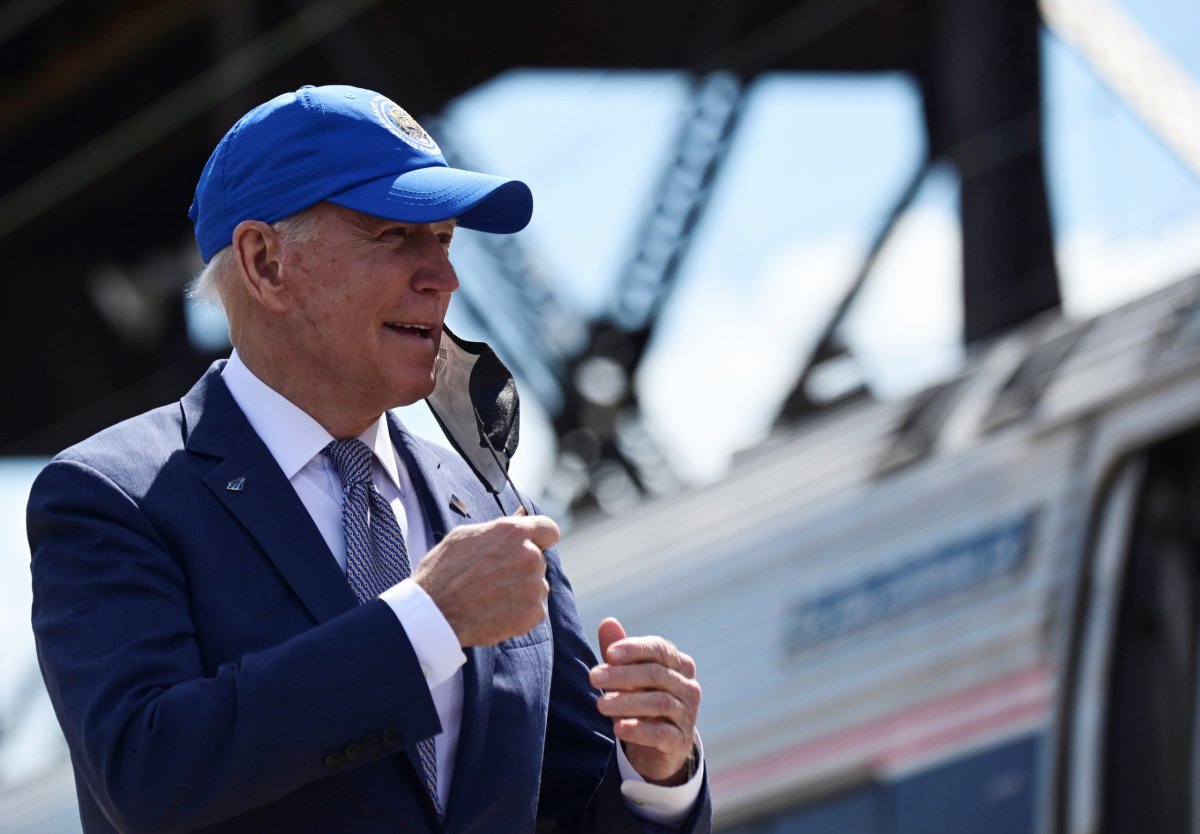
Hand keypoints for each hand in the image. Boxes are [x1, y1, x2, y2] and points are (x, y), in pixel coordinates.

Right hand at [413, 513, 558, 646]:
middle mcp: (530, 555)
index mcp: (514, 532)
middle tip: (494, 577)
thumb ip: (499, 527)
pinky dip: (521, 611)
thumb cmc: (442, 572)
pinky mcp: (534, 612)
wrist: (435, 614)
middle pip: (539, 558)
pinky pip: (535, 608)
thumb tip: (522, 514)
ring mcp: (535, 585)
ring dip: (522, 589)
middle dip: (522, 565)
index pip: (549, 529)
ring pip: (538, 584)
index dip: (541, 537)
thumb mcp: (464, 536)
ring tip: (492, 596)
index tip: (533, 545)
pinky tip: (497, 611)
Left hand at [589, 617, 700, 785]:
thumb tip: (607, 622)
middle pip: (656, 674)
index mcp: (679, 664)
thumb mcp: (628, 678)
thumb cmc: (642, 700)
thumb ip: (619, 653)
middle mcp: (689, 687)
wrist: (658, 746)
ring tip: (600, 704)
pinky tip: (618, 728)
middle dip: (622, 675)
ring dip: (626, 702)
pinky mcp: (681, 741)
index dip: (634, 649)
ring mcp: (688, 714)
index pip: (660, 649)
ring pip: (659, 703)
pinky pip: (661, 733)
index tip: (609, 654)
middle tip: (594, 678)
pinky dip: (639, 730)